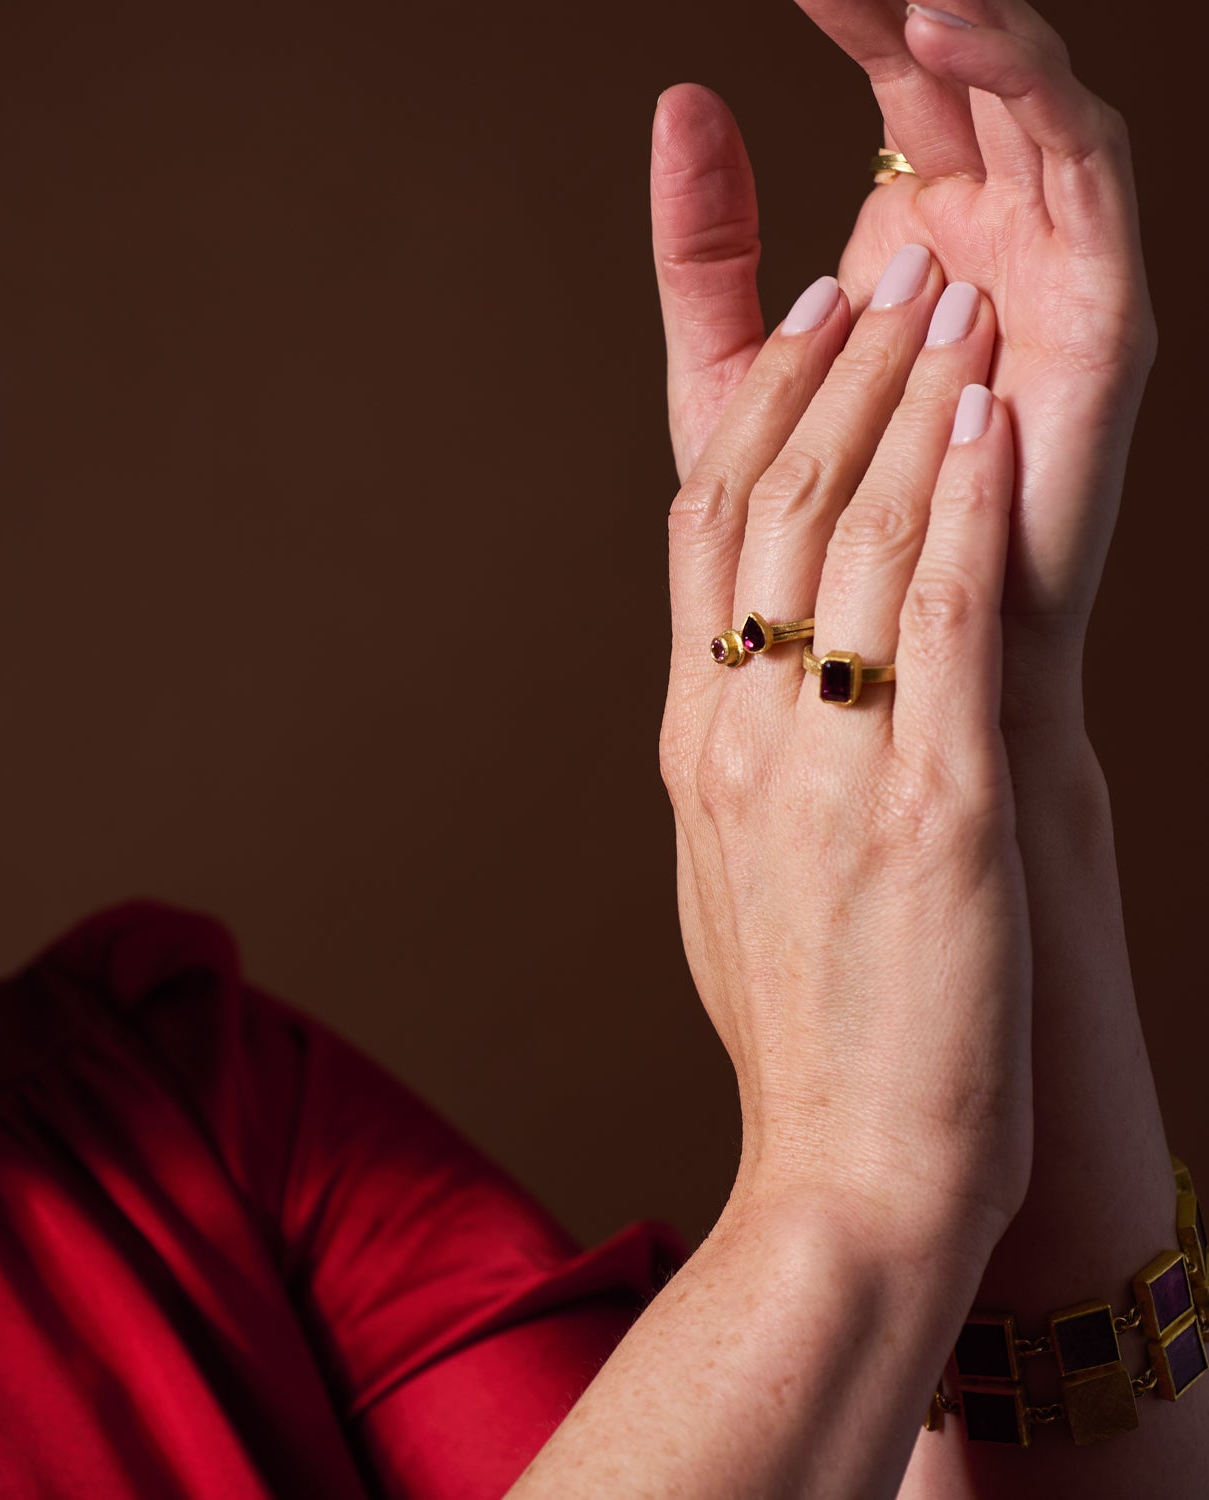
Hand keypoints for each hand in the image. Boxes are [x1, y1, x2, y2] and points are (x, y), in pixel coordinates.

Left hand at [652, 0, 1152, 729]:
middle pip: (967, 71)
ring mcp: (1050, 269)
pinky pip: (1080, 176)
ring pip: (1031, 99)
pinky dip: (1025, 92)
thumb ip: (708, 247)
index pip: (899, 78)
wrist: (895, 655)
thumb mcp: (733, 370)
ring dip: (971, 18)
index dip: (855, 5)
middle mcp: (995, 238)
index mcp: (917, 237)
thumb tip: (678, 101)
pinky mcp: (1098, 315)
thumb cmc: (812, 527)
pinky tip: (947, 35)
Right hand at [659, 246, 1029, 1245]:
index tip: (800, 331)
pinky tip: (991, 427)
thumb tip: (755, 676)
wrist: (841, 1167)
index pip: (706, 537)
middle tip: (881, 279)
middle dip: (827, 377)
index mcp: (696, 745)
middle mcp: (740, 735)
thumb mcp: (729, 874)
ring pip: (852, 540)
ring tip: (949, 313)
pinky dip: (965, 508)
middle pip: (770, 510)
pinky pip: (942, 622)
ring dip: (903, 409)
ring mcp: (827, 767)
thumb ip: (736, 759)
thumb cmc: (800, 1029)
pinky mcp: (929, 807)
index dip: (752, 416)